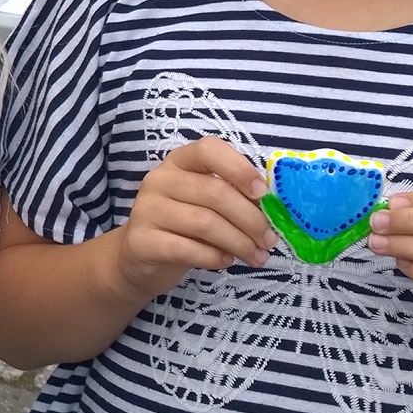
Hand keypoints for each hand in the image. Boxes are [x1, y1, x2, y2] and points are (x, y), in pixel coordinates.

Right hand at [114, 137, 270, 298]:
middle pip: (215, 193)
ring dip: (239, 242)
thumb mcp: (206, 204)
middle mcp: (160, 180)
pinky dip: (214, 257)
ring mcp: (147, 210)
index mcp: (180, 162)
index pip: (209, 150)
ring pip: (205, 223)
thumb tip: (272, 208)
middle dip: (251, 219)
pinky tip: (226, 261)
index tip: (263, 193)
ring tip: (256, 256)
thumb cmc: (183, 226)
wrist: (140, 259)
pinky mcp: (142, 242)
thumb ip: (233, 197)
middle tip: (269, 240)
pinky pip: (188, 249)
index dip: (239, 168)